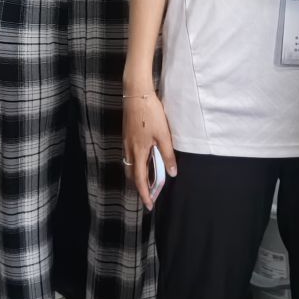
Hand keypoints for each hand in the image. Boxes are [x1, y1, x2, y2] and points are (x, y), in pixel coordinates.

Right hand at [123, 87, 177, 209]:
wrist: (136, 93)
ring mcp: (126, 142)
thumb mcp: (163, 134)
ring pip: (130, 166)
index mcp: (138, 151)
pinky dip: (136, 164)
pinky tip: (144, 161)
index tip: (149, 205)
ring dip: (138, 175)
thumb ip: (167, 154)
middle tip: (150, 195)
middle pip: (132, 175)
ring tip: (149, 180)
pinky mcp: (126, 135)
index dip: (145, 193)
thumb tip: (172, 173)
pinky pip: (129, 156)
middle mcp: (129, 149)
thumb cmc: (151, 113)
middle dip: (140, 187)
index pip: (140, 179)